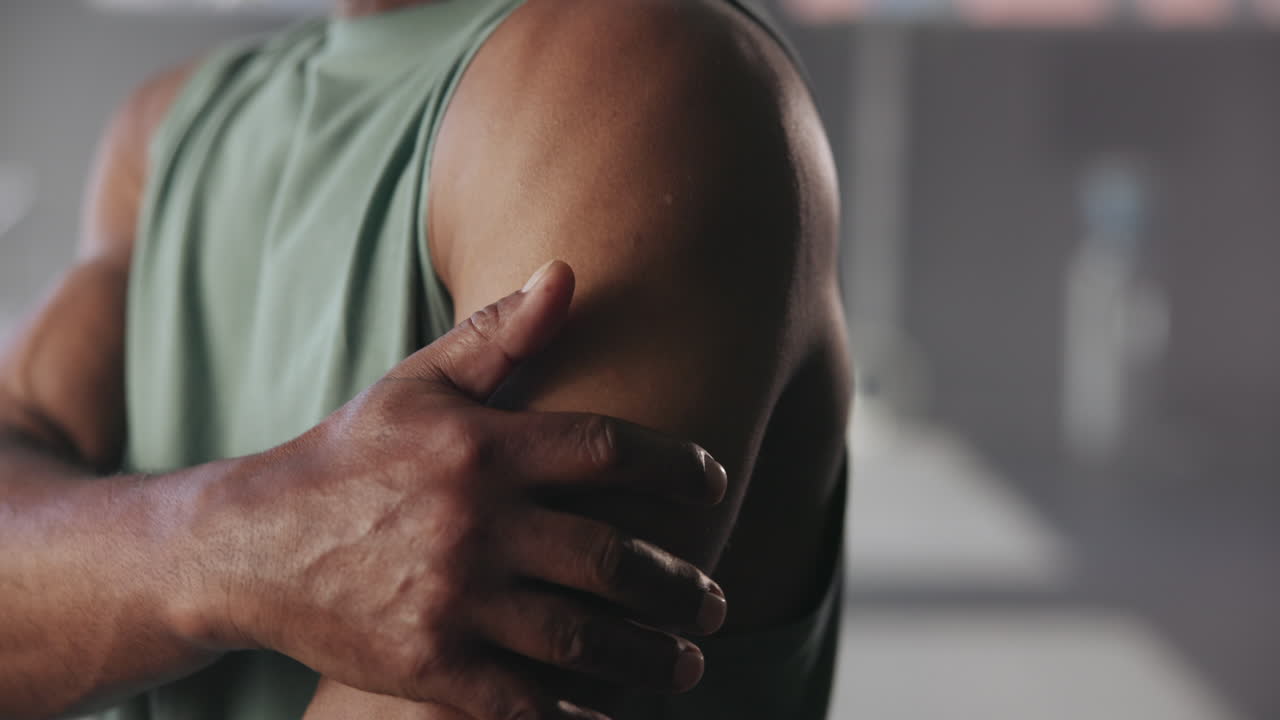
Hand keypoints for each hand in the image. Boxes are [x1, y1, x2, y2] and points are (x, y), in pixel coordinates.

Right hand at [194, 261, 727, 719]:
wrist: (252, 545)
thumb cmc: (350, 456)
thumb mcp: (417, 382)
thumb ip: (498, 332)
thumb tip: (567, 271)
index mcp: (481, 448)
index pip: (606, 449)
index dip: (676, 466)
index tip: (715, 483)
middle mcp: (473, 524)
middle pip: (611, 557)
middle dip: (678, 586)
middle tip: (712, 601)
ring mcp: (452, 600)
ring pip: (581, 638)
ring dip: (651, 656)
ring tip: (688, 661)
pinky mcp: (429, 665)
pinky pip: (523, 703)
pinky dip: (575, 717)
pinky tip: (615, 719)